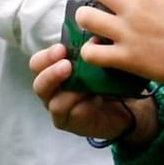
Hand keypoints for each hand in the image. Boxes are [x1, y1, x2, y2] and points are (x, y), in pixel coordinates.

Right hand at [30, 44, 146, 142]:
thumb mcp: (98, 62)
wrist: (126, 107)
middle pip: (39, 85)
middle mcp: (52, 93)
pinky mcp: (73, 125)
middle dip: (51, 74)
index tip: (62, 49)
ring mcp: (60, 112)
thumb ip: (91, 51)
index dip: (46, 56)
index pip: (37, 64)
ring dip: (72, 92)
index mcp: (53, 73)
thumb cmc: (107, 81)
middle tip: (67, 66)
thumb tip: (95, 38)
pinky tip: (97, 99)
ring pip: (55, 104)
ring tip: (88, 86)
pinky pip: (74, 115)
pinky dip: (86, 106)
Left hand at [72, 0, 163, 92]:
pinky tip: (100, 53)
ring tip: (95, 29)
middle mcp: (134, 5)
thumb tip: (151, 3)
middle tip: (98, 5)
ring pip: (85, 17)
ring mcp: (127, 31)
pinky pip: (91, 53)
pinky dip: (91, 53)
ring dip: (87, 23)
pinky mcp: (125, 57)